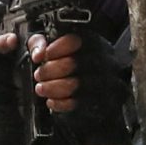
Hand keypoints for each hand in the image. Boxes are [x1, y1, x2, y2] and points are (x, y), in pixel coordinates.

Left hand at [27, 30, 134, 144]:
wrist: (89, 105)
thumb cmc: (69, 73)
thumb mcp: (54, 51)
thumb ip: (41, 44)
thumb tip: (38, 52)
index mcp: (95, 44)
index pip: (77, 40)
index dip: (57, 47)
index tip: (44, 55)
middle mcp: (105, 61)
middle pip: (75, 62)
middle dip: (49, 70)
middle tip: (38, 75)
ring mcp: (107, 83)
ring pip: (76, 84)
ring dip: (51, 87)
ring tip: (41, 88)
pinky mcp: (103, 104)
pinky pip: (78, 103)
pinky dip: (60, 103)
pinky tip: (52, 101)